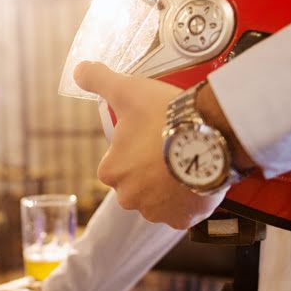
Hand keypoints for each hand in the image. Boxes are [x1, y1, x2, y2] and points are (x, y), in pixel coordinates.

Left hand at [75, 61, 225, 229]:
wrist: (211, 135)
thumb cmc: (166, 116)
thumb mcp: (128, 91)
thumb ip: (99, 80)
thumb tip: (79, 70)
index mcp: (111, 171)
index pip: (117, 164)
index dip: (135, 150)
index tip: (151, 137)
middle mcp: (128, 197)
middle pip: (138, 184)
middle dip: (151, 171)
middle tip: (171, 148)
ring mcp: (156, 211)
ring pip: (160, 199)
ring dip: (169, 186)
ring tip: (186, 161)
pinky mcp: (182, 220)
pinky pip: (182, 212)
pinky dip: (188, 200)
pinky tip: (195, 178)